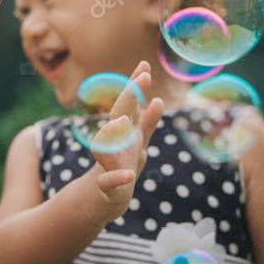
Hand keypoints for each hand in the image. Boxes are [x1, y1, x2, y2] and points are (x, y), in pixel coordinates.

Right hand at [89, 60, 163, 221]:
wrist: (105, 198)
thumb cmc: (122, 165)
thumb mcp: (137, 143)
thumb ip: (147, 122)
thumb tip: (158, 100)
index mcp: (122, 131)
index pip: (127, 103)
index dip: (135, 84)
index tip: (145, 65)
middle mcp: (113, 142)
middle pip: (118, 115)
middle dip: (129, 96)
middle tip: (143, 78)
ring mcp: (107, 163)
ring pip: (105, 146)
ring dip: (114, 133)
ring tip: (124, 122)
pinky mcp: (107, 186)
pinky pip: (109, 181)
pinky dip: (118, 177)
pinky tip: (129, 175)